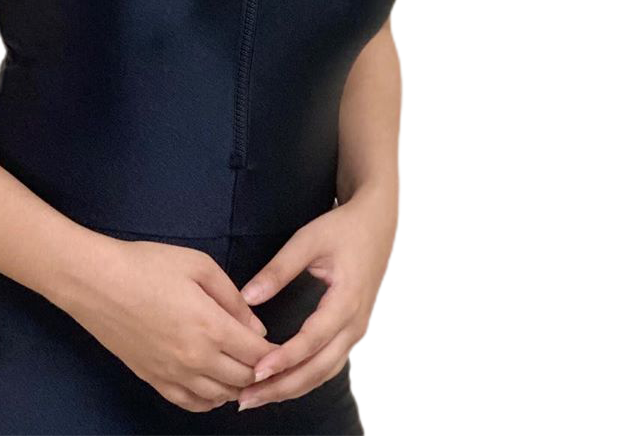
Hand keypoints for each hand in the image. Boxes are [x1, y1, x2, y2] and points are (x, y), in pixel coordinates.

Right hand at [59, 233, 272, 412]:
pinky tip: (216, 385)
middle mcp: (196, 360)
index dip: (276, 353)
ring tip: (245, 370)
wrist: (97, 283)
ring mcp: (174, 375)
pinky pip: (193, 405)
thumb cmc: (148, 265)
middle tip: (269, 359)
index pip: (258, 355)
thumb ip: (233, 298)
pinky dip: (211, 399)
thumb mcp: (199, 265)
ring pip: (220, 397)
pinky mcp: (154, 381)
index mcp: (211, 328)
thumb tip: (257, 327)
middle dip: (262, 371)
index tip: (285, 345)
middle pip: (243, 380)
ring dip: (238, 386)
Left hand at [235, 186, 398, 411]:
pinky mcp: (352, 331)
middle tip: (247, 398)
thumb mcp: (308, 240)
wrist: (376, 223)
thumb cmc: (344, 229)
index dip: (284, 359)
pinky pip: (329, 364)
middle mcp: (355, 323)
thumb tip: (247, 297)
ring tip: (257, 396)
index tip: (255, 371)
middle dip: (283, 387)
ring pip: (324, 372)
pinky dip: (305, 378)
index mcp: (347, 300)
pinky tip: (281, 382)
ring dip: (292, 388)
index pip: (312, 341)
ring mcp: (356, 330)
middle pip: (319, 369)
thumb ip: (278, 269)